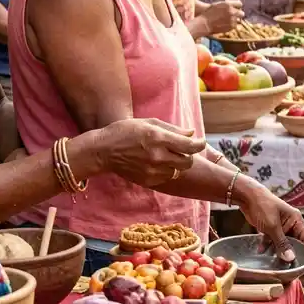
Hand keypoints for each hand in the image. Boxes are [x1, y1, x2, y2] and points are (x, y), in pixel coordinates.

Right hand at [81, 118, 207, 185]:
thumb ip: (173, 129)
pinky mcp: (147, 181)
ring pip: (178, 171)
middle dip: (188, 155)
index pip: (190, 146)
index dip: (199, 144)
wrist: (103, 151)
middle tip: (182, 150)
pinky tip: (157, 164)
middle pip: (188, 162)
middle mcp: (157, 156)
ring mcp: (151, 170)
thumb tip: (192, 133)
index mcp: (159, 138)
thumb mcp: (149, 123)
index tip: (200, 142)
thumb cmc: (126, 132)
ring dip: (177, 164)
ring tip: (167, 156)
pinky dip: (166, 171)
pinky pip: (166, 178)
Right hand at [201, 0, 243, 34]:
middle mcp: (232, 12)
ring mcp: (232, 20)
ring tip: (228, 20)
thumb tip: (234, 5)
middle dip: (238, 14)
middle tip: (234, 15)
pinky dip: (232, 25)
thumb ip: (227, 4)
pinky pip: (235, 25)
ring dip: (235, 20)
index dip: (237, 6)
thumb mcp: (218, 4)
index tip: (236, 8)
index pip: (239, 4)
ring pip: (239, 20)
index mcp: (228, 4)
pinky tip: (225, 24)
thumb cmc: (209, 13)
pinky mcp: (232, 26)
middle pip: (241, 13)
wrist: (205, 23)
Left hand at [235, 179, 303, 262]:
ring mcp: (279, 225)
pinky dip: (267, 245)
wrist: (248, 197)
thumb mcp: (273, 226)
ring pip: (282, 242)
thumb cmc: (263, 206)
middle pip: (294, 241)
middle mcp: (290, 222)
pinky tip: (261, 250)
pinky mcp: (270, 227)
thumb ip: (281, 243)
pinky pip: (272, 239)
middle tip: (292, 265)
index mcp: (295, 219)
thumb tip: (290, 258)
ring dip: (277, 249)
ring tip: (275, 260)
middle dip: (292, 252)